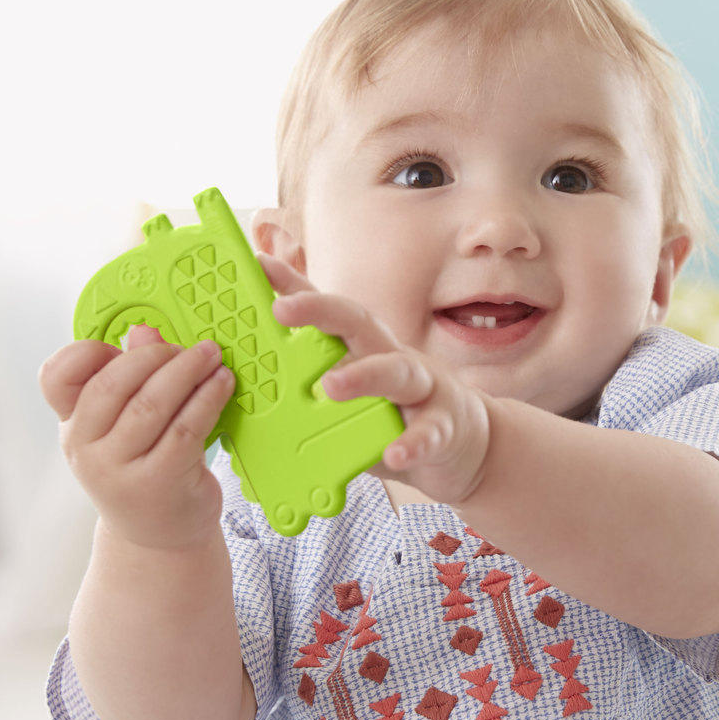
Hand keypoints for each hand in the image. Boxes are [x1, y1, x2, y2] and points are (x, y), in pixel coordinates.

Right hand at [39, 325, 234, 550]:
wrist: (158, 535)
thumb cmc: (144, 466)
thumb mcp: (128, 424)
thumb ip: (132, 378)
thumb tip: (144, 332)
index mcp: (71, 424)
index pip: (56, 378)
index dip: (87, 352)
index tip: (127, 343)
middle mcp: (84, 448)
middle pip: (112, 384)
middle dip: (156, 356)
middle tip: (192, 347)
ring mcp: (117, 469)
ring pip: (152, 404)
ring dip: (188, 372)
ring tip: (213, 358)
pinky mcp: (158, 483)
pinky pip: (185, 430)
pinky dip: (207, 400)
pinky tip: (222, 385)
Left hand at [256, 252, 492, 504]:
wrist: (461, 446)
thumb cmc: (397, 412)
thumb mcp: (355, 390)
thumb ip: (316, 383)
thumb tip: (257, 380)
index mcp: (363, 349)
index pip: (327, 310)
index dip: (294, 286)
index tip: (259, 265)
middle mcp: (391, 356)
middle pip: (359, 322)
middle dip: (320, 310)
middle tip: (282, 309)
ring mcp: (423, 388)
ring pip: (396, 371)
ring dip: (364, 375)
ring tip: (331, 386)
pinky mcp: (444, 425)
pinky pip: (429, 431)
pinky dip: (413, 441)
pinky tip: (396, 454)